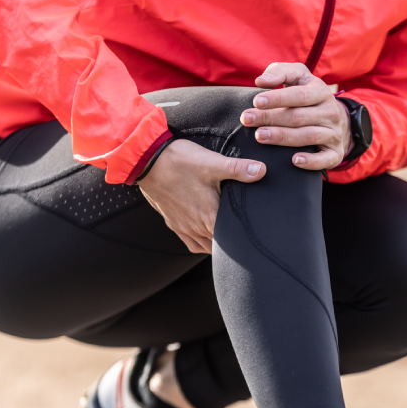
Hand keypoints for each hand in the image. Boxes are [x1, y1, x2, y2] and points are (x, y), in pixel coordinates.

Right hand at [138, 139, 264, 253]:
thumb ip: (239, 169)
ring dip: (218, 244)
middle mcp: (196, 228)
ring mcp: (183, 227)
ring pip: (207, 247)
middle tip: (247, 237)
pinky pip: (191, 243)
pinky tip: (208, 235)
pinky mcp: (173, 223)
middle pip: (221, 246)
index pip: (234, 239)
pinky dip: (201, 243)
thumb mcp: (212, 163)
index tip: (256, 236)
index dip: (245, 239)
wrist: (145, 161)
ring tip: (230, 237)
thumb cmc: (178, 161)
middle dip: (234, 243)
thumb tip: (261, 171)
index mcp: (209, 216)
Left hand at [240, 62, 350, 169]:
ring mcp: (334, 133)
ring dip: (283, 137)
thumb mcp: (297, 77)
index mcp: (320, 91)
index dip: (277, 98)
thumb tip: (261, 81)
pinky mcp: (335, 153)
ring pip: (309, 136)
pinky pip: (325, 159)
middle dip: (271, 118)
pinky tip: (294, 161)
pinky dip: (311, 161)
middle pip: (299, 116)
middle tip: (247, 120)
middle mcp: (330, 112)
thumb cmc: (307, 95)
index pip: (299, 95)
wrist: (336, 119)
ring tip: (260, 136)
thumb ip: (279, 72)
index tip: (256, 101)